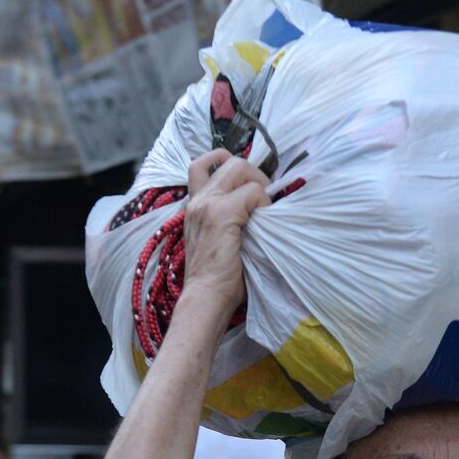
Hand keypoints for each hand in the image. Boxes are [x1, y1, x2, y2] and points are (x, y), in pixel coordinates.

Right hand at [182, 148, 271, 322]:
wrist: (205, 297)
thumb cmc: (216, 278)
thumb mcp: (217, 240)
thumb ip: (228, 218)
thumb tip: (258, 207)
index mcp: (194, 206)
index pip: (203, 165)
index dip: (228, 165)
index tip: (247, 186)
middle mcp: (198, 200)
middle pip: (229, 161)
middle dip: (253, 174)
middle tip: (263, 199)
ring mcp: (208, 204)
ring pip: (240, 168)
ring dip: (258, 184)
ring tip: (264, 208)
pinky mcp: (223, 213)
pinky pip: (253, 192)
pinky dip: (264, 203)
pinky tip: (264, 223)